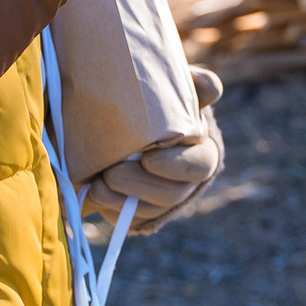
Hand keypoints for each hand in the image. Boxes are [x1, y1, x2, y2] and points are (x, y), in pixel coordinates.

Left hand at [83, 69, 224, 233]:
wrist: (124, 115)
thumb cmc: (153, 94)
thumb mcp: (172, 85)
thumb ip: (193, 84)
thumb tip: (212, 89)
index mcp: (203, 146)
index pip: (201, 164)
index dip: (176, 165)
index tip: (148, 158)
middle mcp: (188, 178)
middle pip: (173, 193)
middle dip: (140, 186)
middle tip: (110, 173)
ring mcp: (166, 197)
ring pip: (152, 211)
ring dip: (123, 201)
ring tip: (97, 185)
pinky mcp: (144, 210)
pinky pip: (133, 221)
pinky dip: (113, 210)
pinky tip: (94, 195)